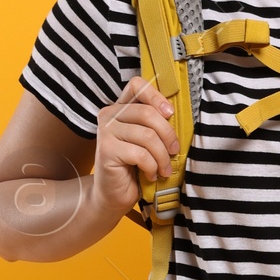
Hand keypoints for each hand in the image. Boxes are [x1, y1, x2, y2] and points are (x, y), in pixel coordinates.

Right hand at [93, 75, 178, 213]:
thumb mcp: (147, 140)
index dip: (156, 96)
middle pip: (148, 113)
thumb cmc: (135, 166)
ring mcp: (105, 131)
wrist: (114, 194)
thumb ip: (154, 124)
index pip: (137, 86)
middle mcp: (109, 115)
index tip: (170, 114)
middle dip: (168, 135)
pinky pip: (141, 154)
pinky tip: (151, 174)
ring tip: (164, 168)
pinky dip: (152, 167)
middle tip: (174, 151)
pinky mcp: (106, 150)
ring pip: (147, 136)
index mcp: (120, 107)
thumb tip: (174, 113)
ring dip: (162, 156)